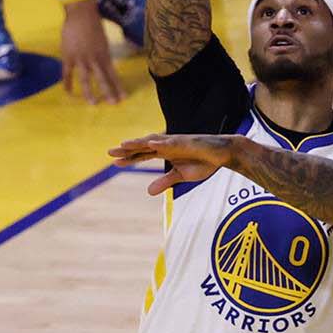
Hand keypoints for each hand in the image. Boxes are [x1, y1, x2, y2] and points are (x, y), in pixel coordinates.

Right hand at [61, 0, 123, 103]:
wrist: (80, 14)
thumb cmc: (93, 24)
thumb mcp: (103, 40)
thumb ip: (102, 53)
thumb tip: (104, 63)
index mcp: (105, 55)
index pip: (113, 74)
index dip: (118, 86)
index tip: (123, 97)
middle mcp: (94, 59)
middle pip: (102, 79)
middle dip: (108, 92)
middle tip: (113, 103)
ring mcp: (81, 59)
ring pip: (85, 79)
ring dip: (89, 92)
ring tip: (92, 103)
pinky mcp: (68, 57)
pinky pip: (67, 73)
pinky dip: (67, 83)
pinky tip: (69, 93)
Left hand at [109, 132, 237, 194]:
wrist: (222, 154)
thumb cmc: (203, 162)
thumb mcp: (180, 176)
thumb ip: (165, 182)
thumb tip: (148, 192)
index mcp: (165, 152)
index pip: (143, 155)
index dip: (129, 158)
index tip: (114, 162)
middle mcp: (167, 145)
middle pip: (143, 146)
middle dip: (127, 149)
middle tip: (109, 152)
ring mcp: (176, 142)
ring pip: (154, 141)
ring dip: (139, 142)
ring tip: (124, 144)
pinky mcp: (187, 141)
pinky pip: (172, 142)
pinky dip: (161, 142)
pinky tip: (150, 144)